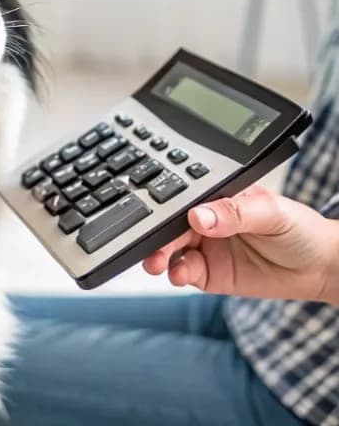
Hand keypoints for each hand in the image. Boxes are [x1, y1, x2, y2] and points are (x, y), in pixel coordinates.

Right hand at [142, 185, 338, 302]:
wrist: (319, 268)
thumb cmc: (298, 229)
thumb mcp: (270, 212)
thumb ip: (234, 212)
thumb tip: (199, 215)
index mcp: (215, 197)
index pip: (183, 199)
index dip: (166, 208)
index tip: (156, 218)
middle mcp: (205, 221)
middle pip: (170, 226)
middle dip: (156, 237)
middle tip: (152, 247)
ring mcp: (205, 247)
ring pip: (170, 250)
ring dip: (160, 256)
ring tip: (159, 264)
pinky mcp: (209, 274)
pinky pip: (184, 272)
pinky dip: (176, 273)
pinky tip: (178, 274)